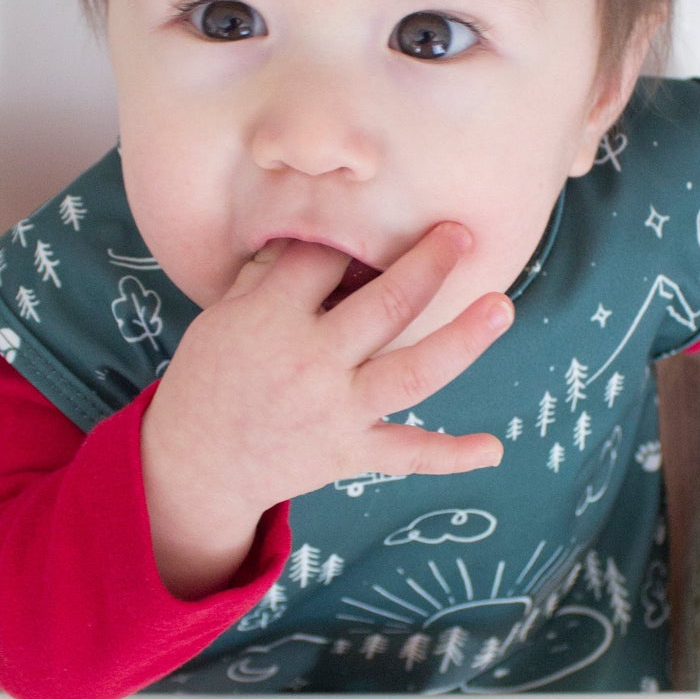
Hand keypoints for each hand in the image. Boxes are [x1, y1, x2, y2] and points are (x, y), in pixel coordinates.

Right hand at [138, 222, 512, 594]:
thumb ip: (269, 277)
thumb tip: (316, 237)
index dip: (342, 243)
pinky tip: (493, 449)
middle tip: (462, 233)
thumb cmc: (209, 380)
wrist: (197, 464)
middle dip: (429, 264)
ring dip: (463, 338)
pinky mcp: (351, 452)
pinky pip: (408, 454)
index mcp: (271, 319)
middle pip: (387, 303)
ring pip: (414, 371)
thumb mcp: (221, 317)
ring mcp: (338, 410)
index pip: (324, 261)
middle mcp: (313, 362)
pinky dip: (452, 456)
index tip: (353, 237)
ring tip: (502, 306)